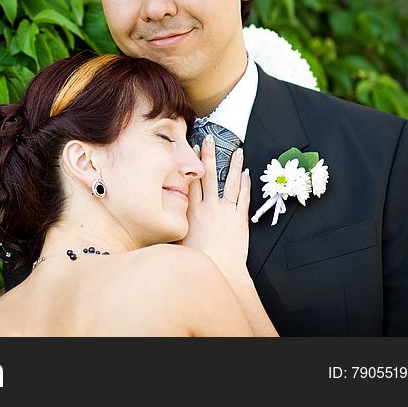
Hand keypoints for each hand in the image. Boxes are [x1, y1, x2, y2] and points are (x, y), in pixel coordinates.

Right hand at [179, 134, 250, 279]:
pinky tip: (247, 173)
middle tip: (208, 139)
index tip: (189, 150)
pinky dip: (246, 184)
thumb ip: (171, 223)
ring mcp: (226, 211)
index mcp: (191, 210)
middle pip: (207, 175)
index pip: (190, 180)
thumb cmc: (197, 259)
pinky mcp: (240, 219)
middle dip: (207, 155)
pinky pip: (243, 197)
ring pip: (229, 182)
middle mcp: (208, 206)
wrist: (220, 269)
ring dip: (233, 165)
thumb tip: (160, 214)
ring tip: (236, 150)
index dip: (190, 164)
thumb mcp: (177, 238)